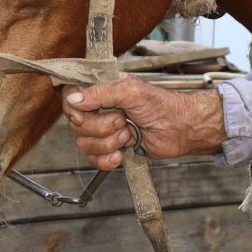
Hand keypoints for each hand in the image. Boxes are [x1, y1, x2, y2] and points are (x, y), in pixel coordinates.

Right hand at [63, 79, 225, 168]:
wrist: (181, 129)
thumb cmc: (163, 106)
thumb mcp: (132, 92)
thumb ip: (101, 93)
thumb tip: (73, 98)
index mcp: (102, 90)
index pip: (70, 98)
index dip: (73, 110)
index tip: (85, 114)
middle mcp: (99, 110)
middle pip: (76, 125)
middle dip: (100, 127)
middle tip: (122, 121)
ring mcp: (104, 131)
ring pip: (84, 144)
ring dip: (108, 143)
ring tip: (128, 134)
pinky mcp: (111, 149)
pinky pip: (94, 160)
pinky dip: (107, 160)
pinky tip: (121, 154)